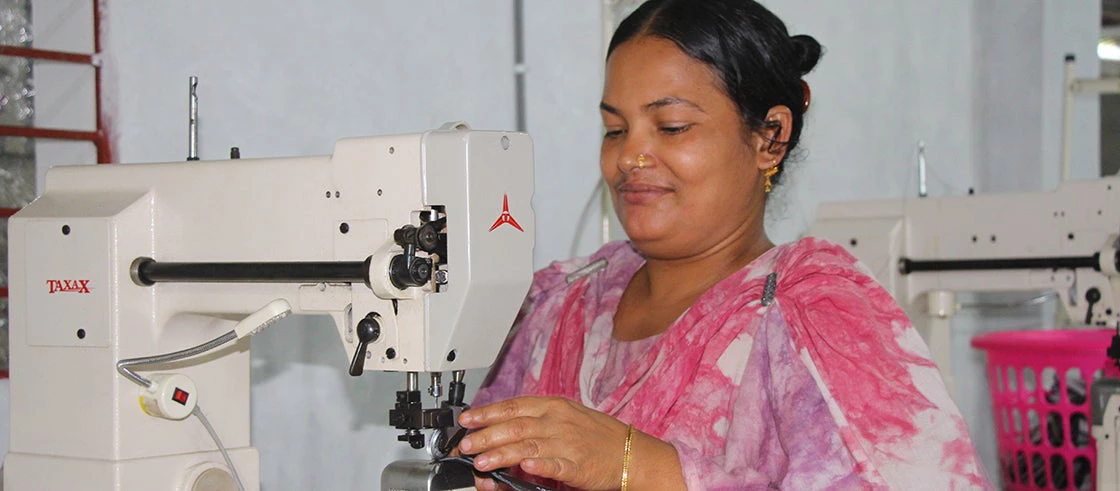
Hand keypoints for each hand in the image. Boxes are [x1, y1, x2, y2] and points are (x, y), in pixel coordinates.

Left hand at [457, 396, 630, 489]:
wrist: (630, 452)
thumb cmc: (598, 435)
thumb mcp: (566, 418)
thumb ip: (537, 422)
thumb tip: (505, 428)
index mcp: (553, 406)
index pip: (513, 406)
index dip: (487, 413)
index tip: (467, 420)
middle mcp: (558, 421)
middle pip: (514, 426)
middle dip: (485, 436)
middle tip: (465, 445)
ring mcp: (567, 442)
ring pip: (526, 445)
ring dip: (500, 453)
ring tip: (480, 461)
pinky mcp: (576, 465)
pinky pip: (553, 464)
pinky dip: (537, 464)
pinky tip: (522, 467)